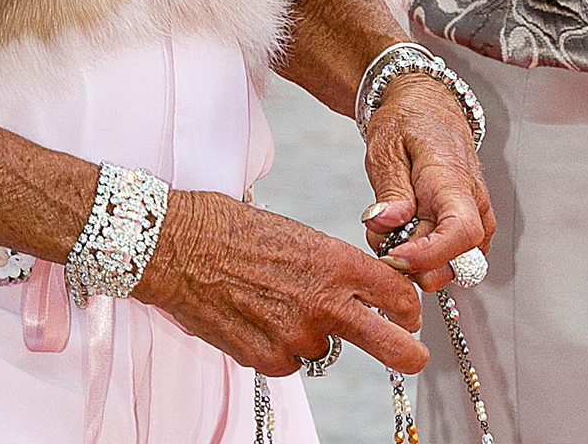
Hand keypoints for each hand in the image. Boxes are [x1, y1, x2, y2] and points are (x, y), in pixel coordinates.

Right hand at [138, 189, 426, 377]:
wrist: (174, 244)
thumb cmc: (228, 226)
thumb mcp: (293, 232)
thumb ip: (329, 266)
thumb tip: (351, 290)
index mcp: (334, 261)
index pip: (398, 294)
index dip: (406, 306)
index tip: (404, 311)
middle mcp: (324, 302)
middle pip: (393, 344)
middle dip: (409, 352)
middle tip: (413, 353)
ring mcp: (297, 336)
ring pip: (325, 349)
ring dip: (310, 334)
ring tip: (271, 301)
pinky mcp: (269, 360)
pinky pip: (289, 361)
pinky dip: (277, 345)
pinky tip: (251, 316)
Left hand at [362, 73, 494, 291]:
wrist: (428, 107)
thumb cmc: (409, 121)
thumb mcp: (386, 146)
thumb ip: (389, 189)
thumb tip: (386, 224)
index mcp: (453, 180)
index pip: (460, 232)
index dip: (428, 254)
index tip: (394, 254)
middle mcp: (475, 204)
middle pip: (455, 261)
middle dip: (413, 261)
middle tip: (380, 233)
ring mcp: (477, 218)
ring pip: (453, 265)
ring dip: (417, 260)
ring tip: (390, 225)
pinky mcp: (470, 227)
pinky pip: (451, 256)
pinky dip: (424, 254)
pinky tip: (405, 229)